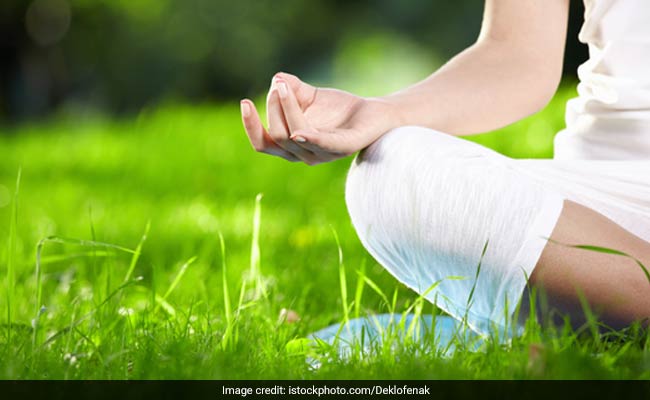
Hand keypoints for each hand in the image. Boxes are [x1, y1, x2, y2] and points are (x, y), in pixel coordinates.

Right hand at [240, 72, 399, 164]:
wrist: (375, 113)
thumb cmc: (339, 109)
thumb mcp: (309, 95)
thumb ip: (291, 88)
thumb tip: (276, 79)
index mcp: (293, 146)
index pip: (263, 143)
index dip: (251, 126)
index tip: (244, 102)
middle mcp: (305, 154)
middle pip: (277, 136)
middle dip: (273, 108)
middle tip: (279, 86)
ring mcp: (324, 154)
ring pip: (294, 137)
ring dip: (286, 110)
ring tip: (285, 87)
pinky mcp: (344, 147)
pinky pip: (323, 145)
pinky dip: (309, 138)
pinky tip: (299, 130)